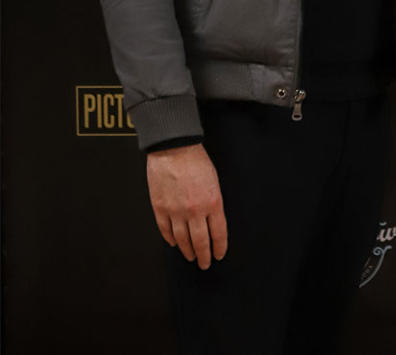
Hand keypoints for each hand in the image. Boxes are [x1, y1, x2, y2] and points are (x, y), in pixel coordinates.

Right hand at [146, 143, 227, 268]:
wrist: (174, 148)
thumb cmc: (196, 159)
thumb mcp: (214, 180)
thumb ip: (213, 202)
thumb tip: (212, 220)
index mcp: (212, 202)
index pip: (218, 233)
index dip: (219, 247)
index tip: (219, 255)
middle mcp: (195, 210)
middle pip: (200, 242)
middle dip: (204, 255)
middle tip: (205, 263)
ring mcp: (176, 211)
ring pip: (182, 240)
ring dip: (187, 250)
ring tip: (191, 256)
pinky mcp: (160, 208)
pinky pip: (166, 230)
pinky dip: (170, 239)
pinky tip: (174, 243)